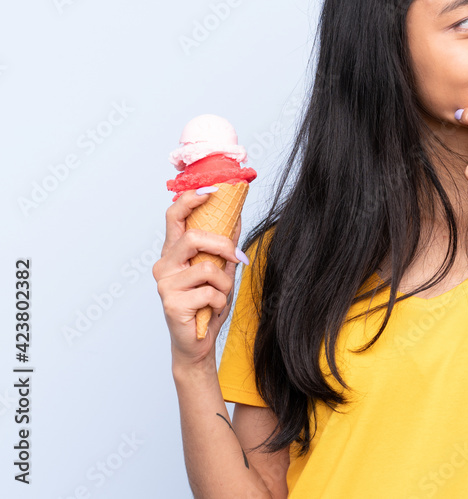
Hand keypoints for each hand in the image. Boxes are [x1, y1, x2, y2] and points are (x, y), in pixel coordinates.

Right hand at [152, 189, 244, 366]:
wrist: (197, 342)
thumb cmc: (207, 304)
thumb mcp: (220, 270)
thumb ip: (224, 246)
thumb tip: (237, 216)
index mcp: (173, 252)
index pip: (174, 216)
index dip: (190, 199)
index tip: (210, 190)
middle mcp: (164, 265)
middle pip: (193, 237)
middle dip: (222, 245)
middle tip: (236, 257)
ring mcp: (165, 285)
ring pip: (207, 267)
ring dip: (225, 282)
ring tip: (221, 294)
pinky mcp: (172, 304)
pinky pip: (211, 292)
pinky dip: (221, 301)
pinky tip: (213, 309)